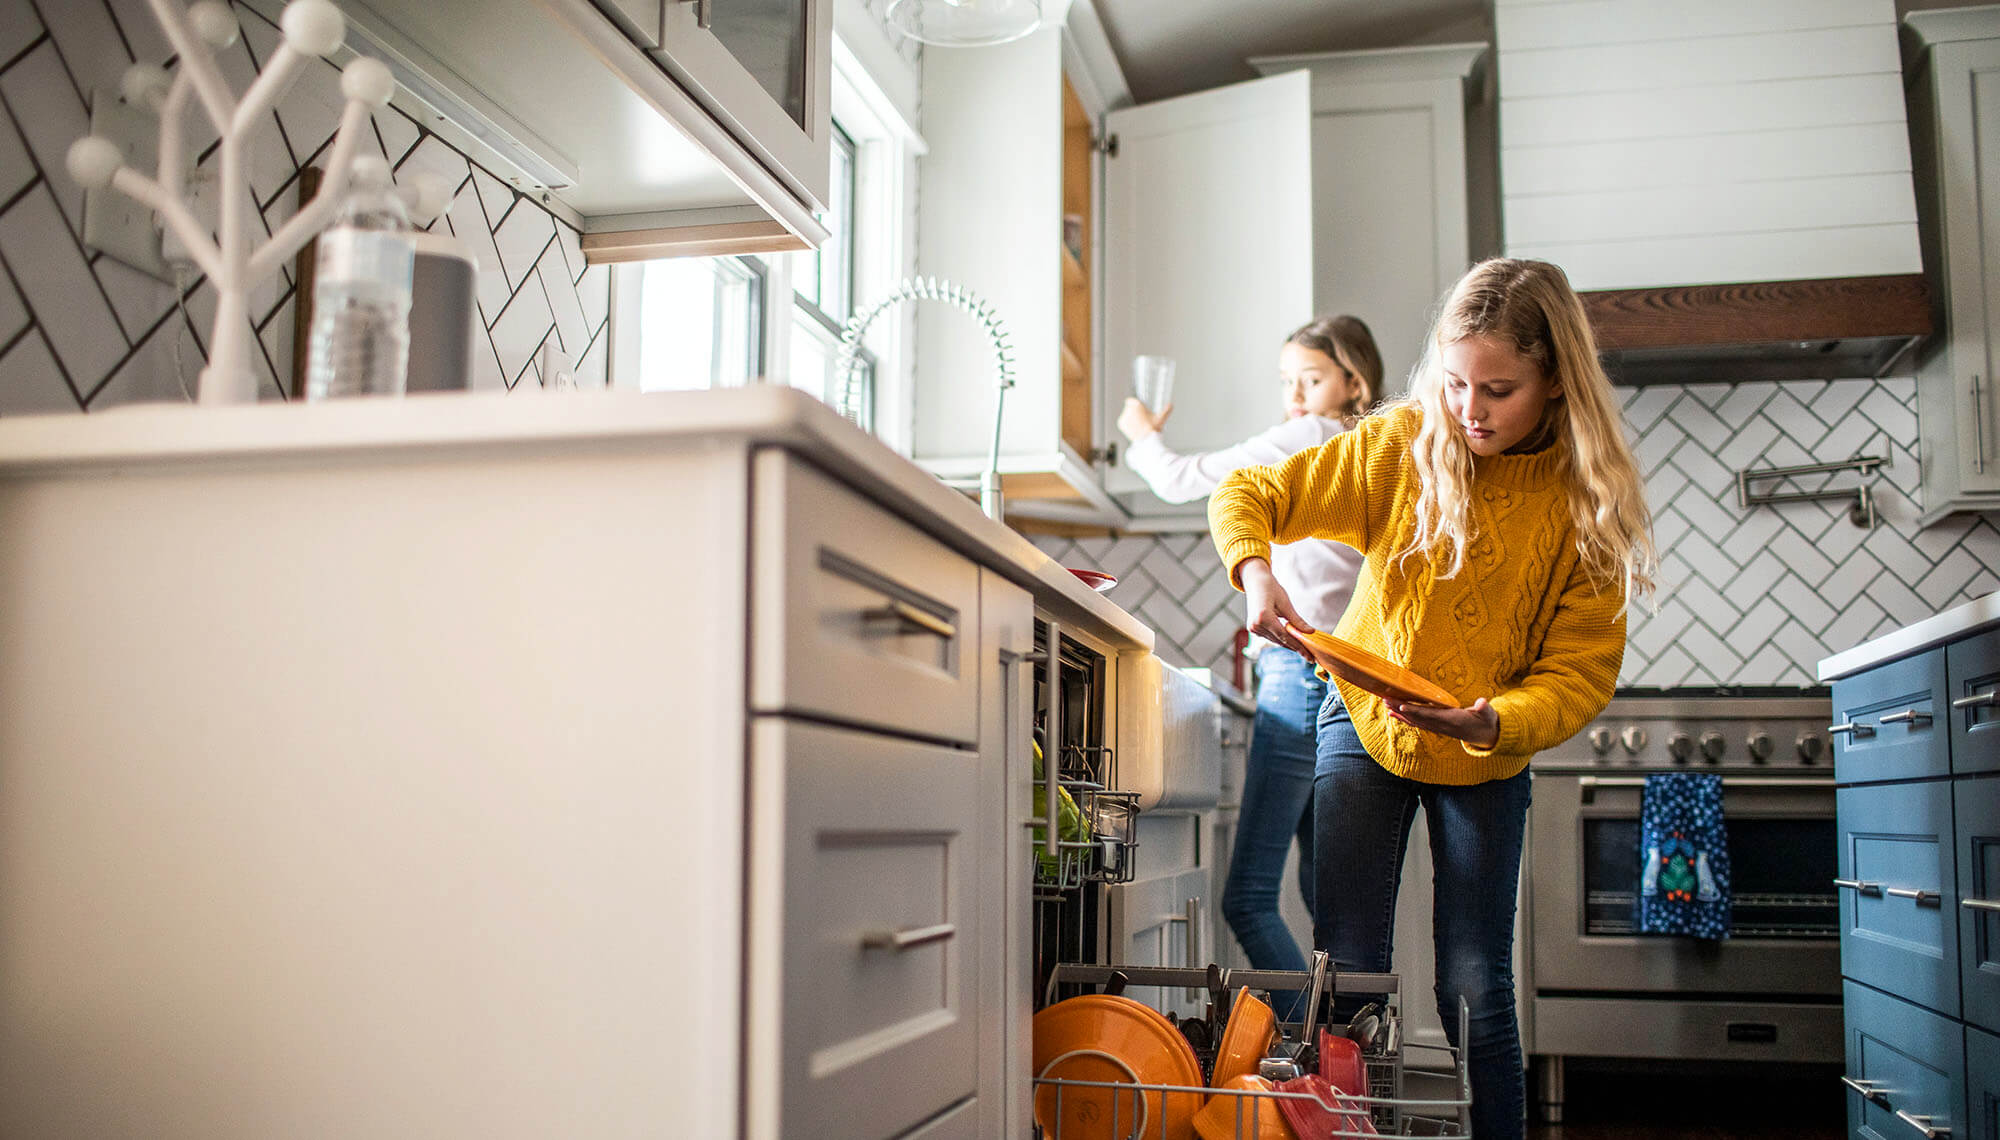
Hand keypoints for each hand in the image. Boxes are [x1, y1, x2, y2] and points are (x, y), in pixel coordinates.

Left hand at [1116, 397, 1170, 442]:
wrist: (1145, 440)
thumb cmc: (1153, 429)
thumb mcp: (1160, 418)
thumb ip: (1166, 410)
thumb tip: (1171, 405)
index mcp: (1137, 404)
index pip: (1131, 401)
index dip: (1135, 405)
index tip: (1138, 410)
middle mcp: (1128, 408)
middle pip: (1130, 409)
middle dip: (1134, 413)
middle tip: (1141, 421)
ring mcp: (1123, 416)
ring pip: (1126, 415)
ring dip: (1130, 419)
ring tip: (1138, 426)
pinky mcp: (1120, 423)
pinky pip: (1123, 421)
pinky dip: (1127, 425)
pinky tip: (1134, 428)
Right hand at [1239, 558, 1312, 654]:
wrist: (1254, 581)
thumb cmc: (1270, 588)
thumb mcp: (1285, 603)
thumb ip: (1296, 620)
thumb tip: (1310, 632)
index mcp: (1263, 617)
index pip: (1284, 636)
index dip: (1299, 646)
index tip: (1310, 655)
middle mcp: (1256, 625)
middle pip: (1280, 641)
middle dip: (1296, 648)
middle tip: (1310, 655)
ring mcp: (1253, 628)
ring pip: (1276, 640)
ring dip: (1289, 644)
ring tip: (1304, 650)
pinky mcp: (1253, 629)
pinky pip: (1271, 637)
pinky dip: (1282, 639)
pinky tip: (1292, 641)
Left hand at [1384, 696, 1499, 747]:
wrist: (1486, 736)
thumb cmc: (1487, 721)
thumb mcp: (1488, 714)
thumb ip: (1485, 709)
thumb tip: (1483, 703)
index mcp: (1452, 720)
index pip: (1430, 715)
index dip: (1416, 712)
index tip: (1402, 707)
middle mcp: (1442, 725)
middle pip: (1417, 718)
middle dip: (1401, 710)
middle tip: (1386, 700)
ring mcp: (1438, 727)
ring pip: (1415, 721)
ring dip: (1400, 713)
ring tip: (1386, 704)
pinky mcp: (1436, 727)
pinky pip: (1418, 723)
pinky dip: (1405, 718)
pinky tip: (1394, 713)